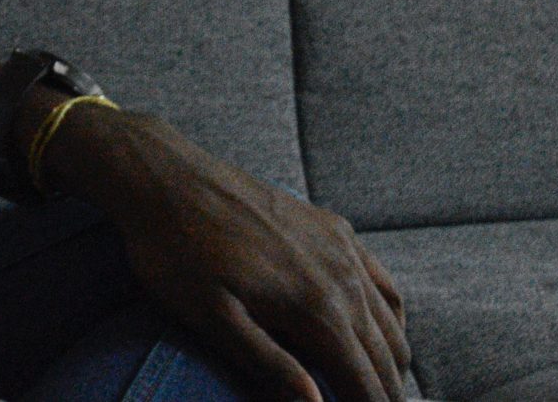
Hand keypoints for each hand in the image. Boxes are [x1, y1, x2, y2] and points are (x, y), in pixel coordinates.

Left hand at [53, 107, 410, 401]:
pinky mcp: (332, 226)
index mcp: (316, 307)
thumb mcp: (211, 317)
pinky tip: (377, 333)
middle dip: (385, 396)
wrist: (165, 177)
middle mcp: (342, 276)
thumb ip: (268, 364)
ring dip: (391, 363)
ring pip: (392, 322)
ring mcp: (341, 246)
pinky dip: (390, 318)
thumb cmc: (176, 252)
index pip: (365, 382)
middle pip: (386, 358)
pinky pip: (383, 281)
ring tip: (376, 391)